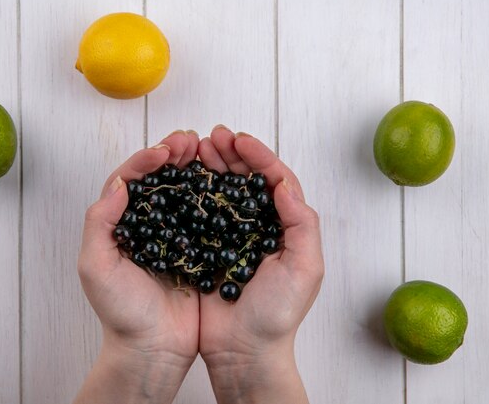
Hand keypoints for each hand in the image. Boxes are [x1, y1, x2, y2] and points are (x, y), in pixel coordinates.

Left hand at [75, 131, 200, 403]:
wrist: (154, 348)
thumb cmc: (120, 312)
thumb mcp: (96, 267)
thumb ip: (99, 223)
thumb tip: (118, 184)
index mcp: (120, 224)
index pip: (129, 180)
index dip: (146, 160)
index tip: (164, 151)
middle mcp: (147, 224)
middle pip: (159, 180)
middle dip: (173, 155)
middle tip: (190, 140)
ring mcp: (174, 235)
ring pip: (183, 191)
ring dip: (194, 168)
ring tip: (206, 149)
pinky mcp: (198, 248)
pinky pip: (205, 215)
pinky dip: (212, 195)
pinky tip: (223, 181)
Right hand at [198, 126, 324, 403]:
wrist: (243, 350)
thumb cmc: (278, 314)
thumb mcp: (305, 269)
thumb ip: (302, 224)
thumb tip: (284, 183)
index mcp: (286, 227)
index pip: (276, 180)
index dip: (259, 157)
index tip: (240, 141)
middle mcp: (260, 226)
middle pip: (247, 180)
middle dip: (232, 155)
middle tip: (213, 137)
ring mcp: (232, 236)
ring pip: (223, 191)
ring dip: (212, 167)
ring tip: (197, 149)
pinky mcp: (208, 247)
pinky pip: (201, 213)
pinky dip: (193, 192)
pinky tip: (183, 179)